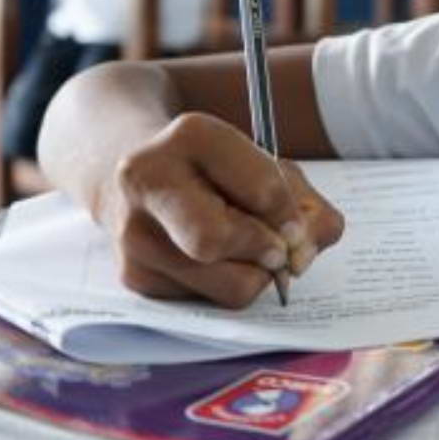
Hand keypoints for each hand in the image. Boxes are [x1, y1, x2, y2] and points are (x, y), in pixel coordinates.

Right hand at [95, 112, 343, 306]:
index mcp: (192, 136)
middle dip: (264, 251)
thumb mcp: (268, 168)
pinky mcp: (135, 276)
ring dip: (255, 275)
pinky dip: (229, 286)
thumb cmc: (218, 172)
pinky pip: (209, 302)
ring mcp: (134, 233)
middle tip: (278, 249)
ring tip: (246, 250)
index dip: (290, 216)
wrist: (139, 177)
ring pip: (226, 284)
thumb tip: (302, 257)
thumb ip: (304, 206)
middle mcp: (149, 181)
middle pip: (217, 240)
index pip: (261, 190)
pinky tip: (217, 261)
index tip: (295, 224)